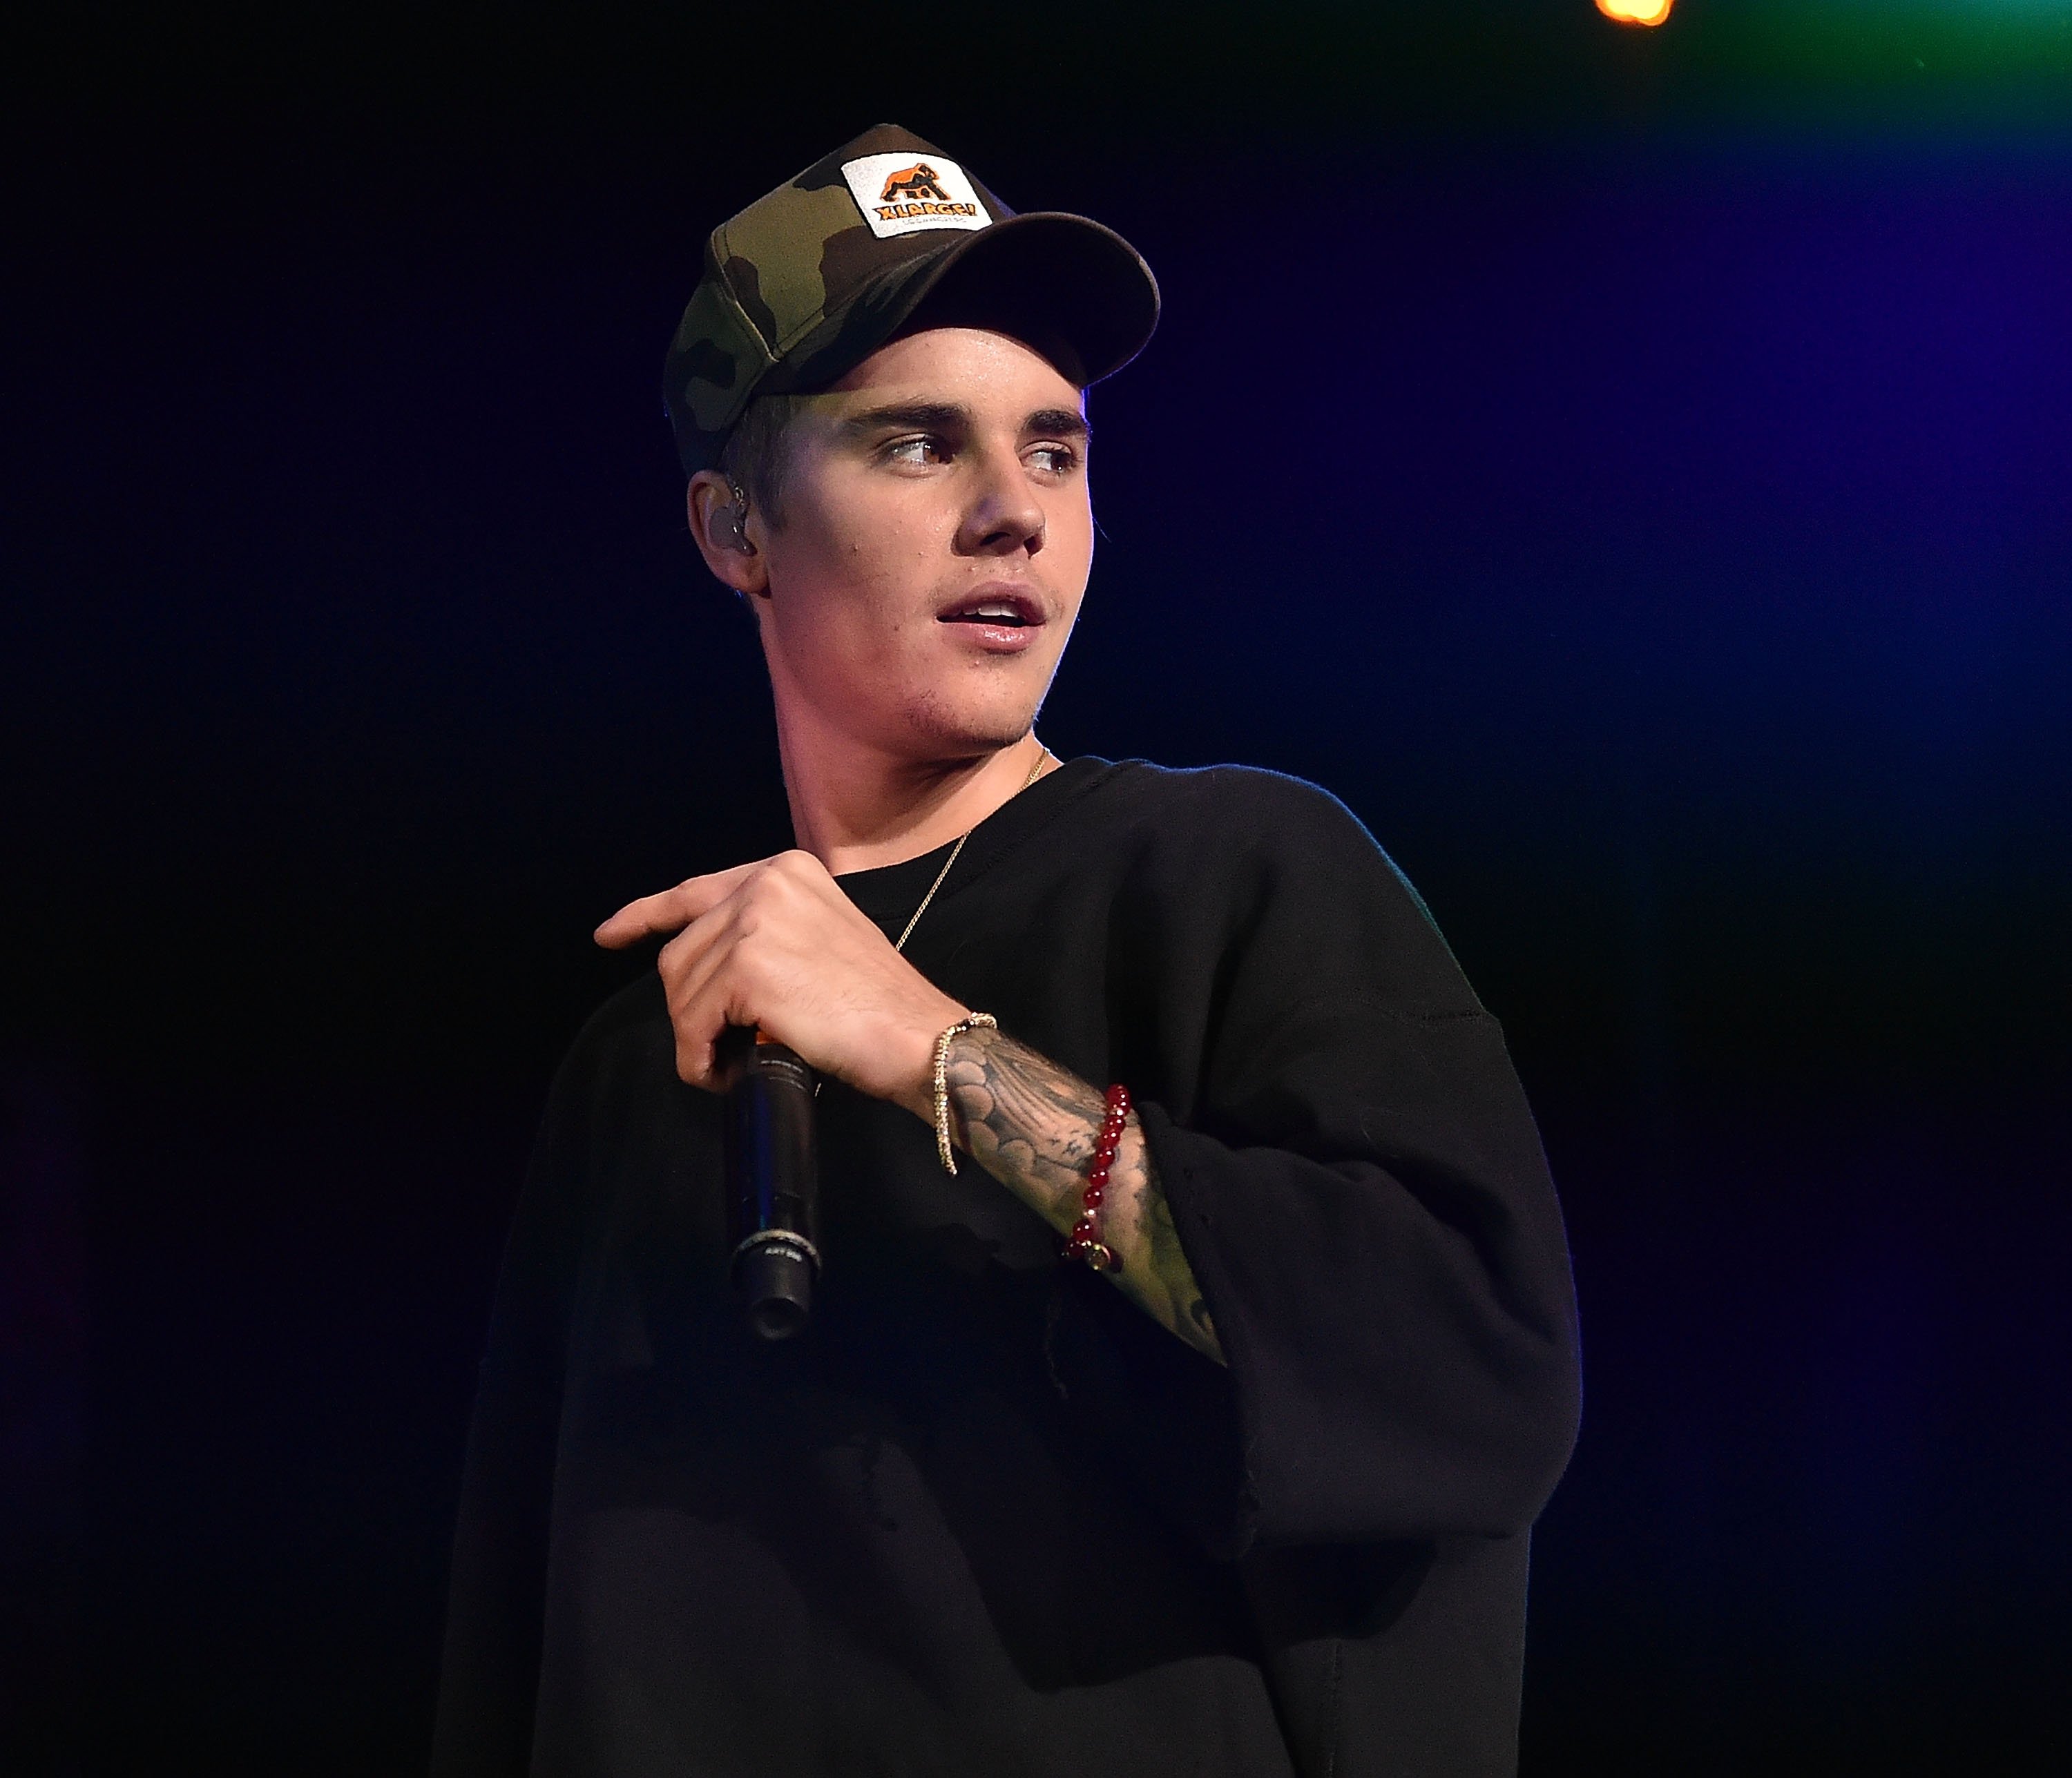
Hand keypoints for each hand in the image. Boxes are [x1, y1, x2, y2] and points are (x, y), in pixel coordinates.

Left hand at [594, 850, 967, 1113]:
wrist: (917, 1036)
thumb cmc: (878, 1005)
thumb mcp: (821, 938)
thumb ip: (769, 932)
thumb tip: (709, 966)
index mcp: (786, 870)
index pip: (696, 891)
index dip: (646, 915)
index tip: (611, 934)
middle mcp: (766, 882)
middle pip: (681, 951)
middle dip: (688, 1007)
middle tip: (721, 1047)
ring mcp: (754, 920)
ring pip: (681, 989)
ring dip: (697, 1038)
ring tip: (732, 1063)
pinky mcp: (746, 966)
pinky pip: (692, 1022)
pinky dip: (699, 1057)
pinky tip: (725, 1073)